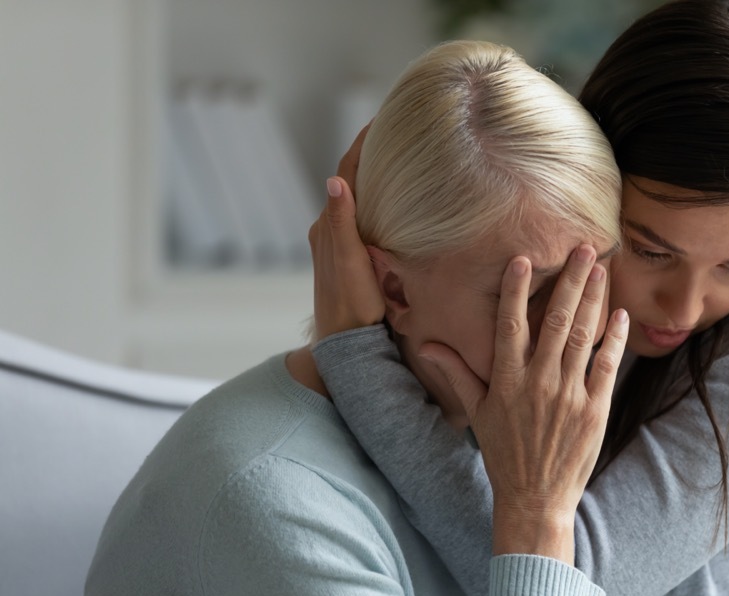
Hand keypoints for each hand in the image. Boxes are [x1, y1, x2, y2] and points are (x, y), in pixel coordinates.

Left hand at [308, 123, 383, 340]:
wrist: (345, 343)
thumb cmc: (351, 306)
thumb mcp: (350, 263)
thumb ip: (342, 223)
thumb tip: (336, 180)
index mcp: (329, 225)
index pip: (346, 172)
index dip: (363, 144)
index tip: (383, 118)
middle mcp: (329, 229)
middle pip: (351, 180)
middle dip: (371, 154)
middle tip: (398, 131)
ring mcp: (338, 243)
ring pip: (357, 198)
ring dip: (375, 177)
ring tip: (400, 158)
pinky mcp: (350, 256)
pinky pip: (362, 217)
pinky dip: (376, 201)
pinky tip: (393, 203)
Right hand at [420, 245, 627, 563]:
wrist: (535, 498)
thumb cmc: (504, 455)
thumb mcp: (478, 413)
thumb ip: (458, 373)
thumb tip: (429, 344)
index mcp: (506, 380)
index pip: (510, 324)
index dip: (517, 289)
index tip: (524, 259)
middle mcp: (538, 382)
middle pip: (556, 320)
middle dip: (571, 281)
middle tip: (584, 247)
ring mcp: (569, 395)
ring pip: (584, 336)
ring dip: (594, 300)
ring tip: (601, 269)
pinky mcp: (594, 409)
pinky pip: (606, 365)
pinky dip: (615, 338)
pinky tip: (619, 314)